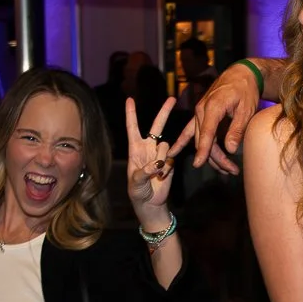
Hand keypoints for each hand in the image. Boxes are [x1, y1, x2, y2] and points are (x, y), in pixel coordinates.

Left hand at [125, 94, 193, 214]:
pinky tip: (162, 177)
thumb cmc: (137, 192)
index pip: (133, 128)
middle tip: (172, 99)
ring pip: (166, 146)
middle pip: (157, 126)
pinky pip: (172, 159)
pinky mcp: (170, 162)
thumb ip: (144, 172)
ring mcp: (160, 155)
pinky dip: (167, 168)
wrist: (151, 203)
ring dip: (162, 159)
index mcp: (135, 149)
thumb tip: (156, 164)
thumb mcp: (136, 182)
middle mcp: (148, 148)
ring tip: (156, 174)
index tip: (130, 99)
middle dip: (164, 112)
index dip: (131, 114)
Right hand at [188, 62, 265, 175]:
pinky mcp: (200, 115)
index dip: (203, 150)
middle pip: (203, 140)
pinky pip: (190, 131)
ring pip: (199, 139)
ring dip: (210, 156)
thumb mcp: (246, 109)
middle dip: (216, 159)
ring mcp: (198, 113)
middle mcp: (201, 110)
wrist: (240, 74)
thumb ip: (237, 129)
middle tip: (231, 171)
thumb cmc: (245, 90)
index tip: (199, 164)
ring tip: (225, 170)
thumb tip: (230, 149)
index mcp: (212, 107)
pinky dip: (182, 142)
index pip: (206, 133)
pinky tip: (172, 153)